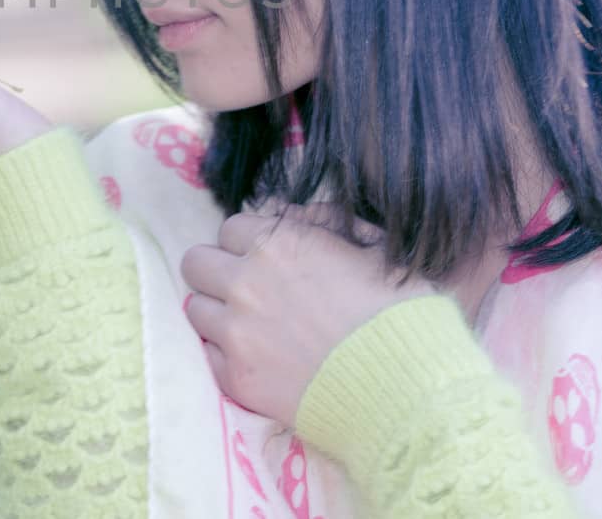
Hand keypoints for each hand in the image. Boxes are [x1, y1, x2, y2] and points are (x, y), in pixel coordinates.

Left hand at [180, 200, 436, 427]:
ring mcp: (235, 333)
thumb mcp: (373, 247)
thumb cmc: (400, 312)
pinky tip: (261, 359)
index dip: (250, 243)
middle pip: (196, 263)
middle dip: (217, 270)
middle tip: (246, 289)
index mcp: (277, 243)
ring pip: (195, 309)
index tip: (267, 260)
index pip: (229, 227)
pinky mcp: (236, 378)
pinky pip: (210, 355)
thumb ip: (321, 221)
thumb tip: (285, 212)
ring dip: (218, 312)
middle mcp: (245, 282)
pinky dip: (228, 355)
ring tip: (253, 327)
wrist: (405, 389)